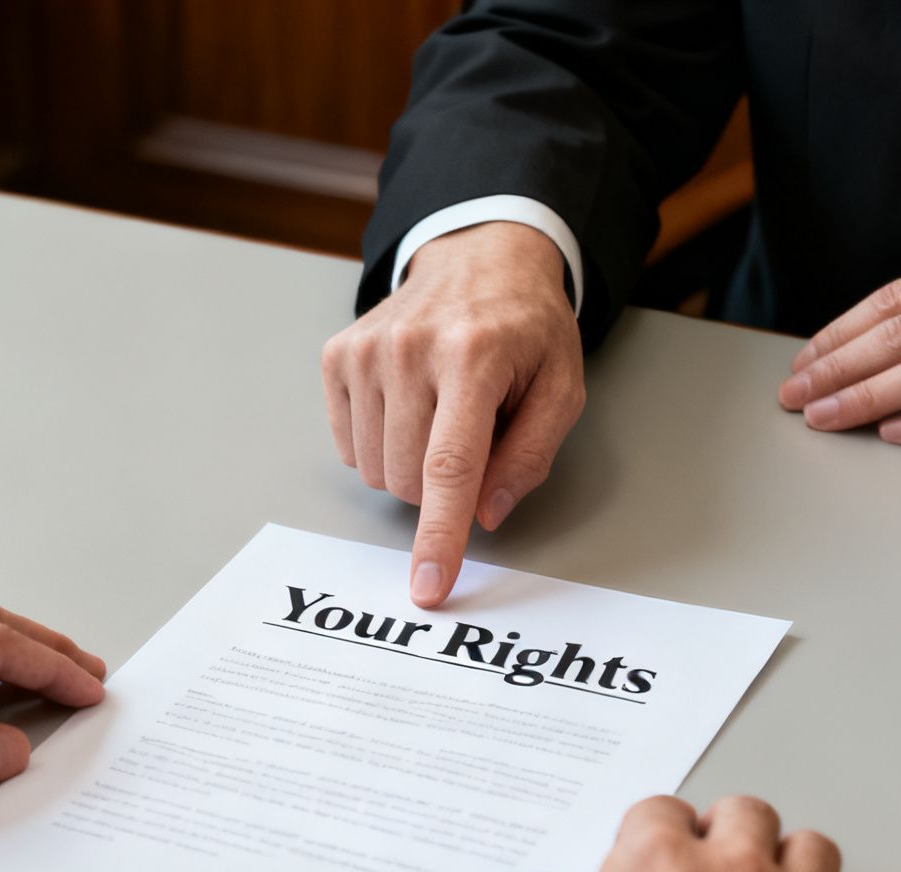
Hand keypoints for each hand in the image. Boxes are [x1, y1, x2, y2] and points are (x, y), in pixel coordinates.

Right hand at [321, 222, 583, 607]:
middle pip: (407, 480)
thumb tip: (485, 514)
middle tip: (473, 440)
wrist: (479, 257)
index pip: (449, 467)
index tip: (428, 585)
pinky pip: (350, 447)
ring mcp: (366, 350)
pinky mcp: (338, 355)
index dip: (440, 535)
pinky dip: (381, 444)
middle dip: (441, 489)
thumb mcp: (562, 387)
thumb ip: (531, 456)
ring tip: (441, 414)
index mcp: (474, 357)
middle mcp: (410, 350)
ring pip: (374, 470)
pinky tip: (408, 405)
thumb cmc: (525, 328)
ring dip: (410, 466)